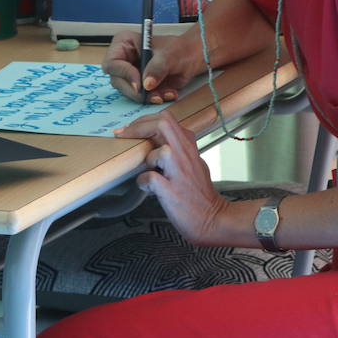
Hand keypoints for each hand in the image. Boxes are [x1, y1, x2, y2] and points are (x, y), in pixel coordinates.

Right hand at [103, 31, 198, 103]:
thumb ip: (157, 68)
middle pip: (118, 81)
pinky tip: (169, 93)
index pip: (112, 63)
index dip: (124, 74)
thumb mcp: (168, 55)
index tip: (139, 84)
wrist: (192, 57)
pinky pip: (141, 97)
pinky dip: (154, 98)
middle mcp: (123, 60)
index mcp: (123, 44)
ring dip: (148, 96)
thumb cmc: (178, 49)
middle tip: (152, 94)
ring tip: (166, 93)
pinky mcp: (140, 86)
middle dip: (136, 91)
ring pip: (129, 92)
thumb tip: (146, 84)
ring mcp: (130, 74)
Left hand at [115, 110, 227, 244]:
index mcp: (188, 146)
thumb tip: (160, 143)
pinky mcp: (172, 191)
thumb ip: (179, 149)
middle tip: (125, 136)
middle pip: (162, 123)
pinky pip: (150, 178)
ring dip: (147, 157)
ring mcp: (179, 173)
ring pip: (159, 150)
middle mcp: (185, 155)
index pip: (166, 119)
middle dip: (138, 127)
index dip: (144, 120)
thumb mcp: (195, 162)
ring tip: (147, 168)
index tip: (130, 129)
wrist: (212, 218)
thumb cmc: (200, 194)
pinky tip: (146, 187)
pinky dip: (143, 181)